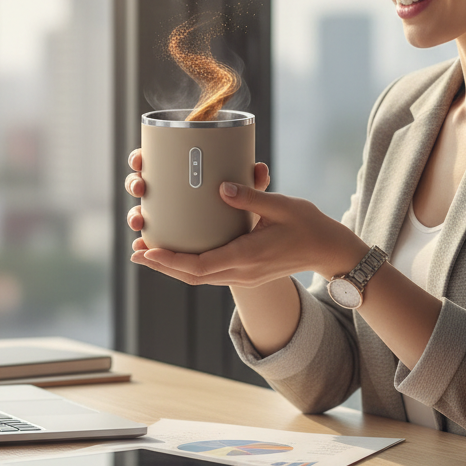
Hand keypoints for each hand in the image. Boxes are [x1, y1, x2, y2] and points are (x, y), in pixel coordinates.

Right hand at [123, 149, 270, 234]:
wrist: (254, 237)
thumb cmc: (247, 211)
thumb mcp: (254, 199)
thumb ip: (254, 185)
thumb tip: (260, 169)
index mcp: (184, 172)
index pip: (156, 159)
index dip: (141, 157)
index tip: (140, 159)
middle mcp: (171, 191)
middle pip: (143, 183)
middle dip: (134, 184)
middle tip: (140, 186)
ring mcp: (168, 214)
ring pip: (143, 211)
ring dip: (134, 215)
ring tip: (139, 220)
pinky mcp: (171, 235)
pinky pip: (152, 236)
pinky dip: (144, 241)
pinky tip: (139, 245)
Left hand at [130, 178, 367, 288]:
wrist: (329, 251)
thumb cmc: (308, 225)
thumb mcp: (281, 206)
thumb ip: (251, 197)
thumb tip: (221, 187)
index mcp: (247, 257)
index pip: (200, 265)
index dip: (170, 261)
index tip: (148, 251)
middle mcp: (242, 272)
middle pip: (192, 277)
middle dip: (162, 266)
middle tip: (136, 252)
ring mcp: (244, 276)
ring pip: (199, 278)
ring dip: (172, 268)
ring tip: (148, 254)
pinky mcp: (246, 273)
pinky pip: (211, 274)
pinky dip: (189, 267)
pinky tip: (178, 255)